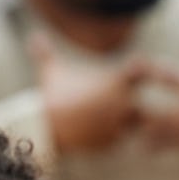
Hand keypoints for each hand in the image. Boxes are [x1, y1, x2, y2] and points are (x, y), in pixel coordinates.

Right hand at [30, 33, 144, 152]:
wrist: (44, 126)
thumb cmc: (51, 95)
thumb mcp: (50, 70)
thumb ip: (47, 52)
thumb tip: (34, 36)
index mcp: (116, 82)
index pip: (143, 71)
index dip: (140, 72)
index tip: (126, 77)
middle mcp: (123, 104)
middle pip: (145, 106)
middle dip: (133, 107)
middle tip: (112, 107)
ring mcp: (120, 125)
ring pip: (134, 127)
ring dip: (123, 126)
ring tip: (98, 122)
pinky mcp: (112, 143)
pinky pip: (119, 142)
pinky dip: (110, 139)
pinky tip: (93, 135)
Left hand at [137, 35, 178, 151]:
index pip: (177, 78)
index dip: (156, 72)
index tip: (137, 66)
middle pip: (167, 114)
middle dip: (147, 114)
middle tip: (127, 111)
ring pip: (175, 137)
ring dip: (156, 138)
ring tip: (137, 141)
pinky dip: (174, 147)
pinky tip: (157, 152)